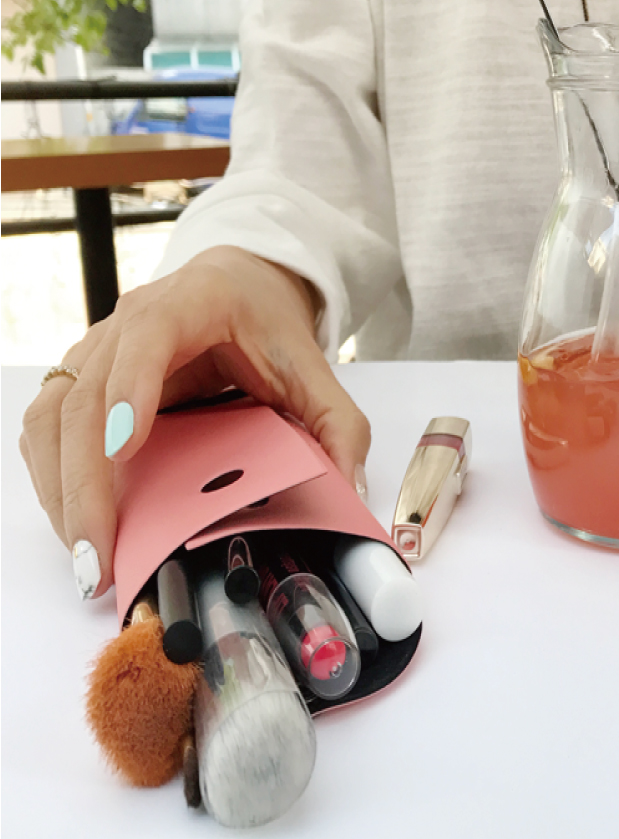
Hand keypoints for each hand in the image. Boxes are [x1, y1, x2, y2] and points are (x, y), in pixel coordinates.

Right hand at [19, 246, 369, 599]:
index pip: (149, 336)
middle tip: (99, 551)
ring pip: (53, 415)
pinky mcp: (84, 378)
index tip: (123, 448)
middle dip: (86, 480)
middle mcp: (128, 322)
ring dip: (60, 488)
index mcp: (190, 304)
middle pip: (86, 394)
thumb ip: (337, 422)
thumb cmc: (265, 318)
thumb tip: (350, 488)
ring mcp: (97, 350)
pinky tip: (77, 522)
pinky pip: (48, 427)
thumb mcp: (311, 364)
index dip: (132, 389)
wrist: (240, 284)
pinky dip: (53, 476)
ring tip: (85, 554)